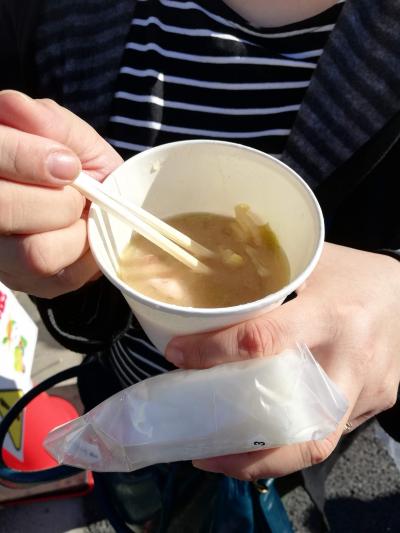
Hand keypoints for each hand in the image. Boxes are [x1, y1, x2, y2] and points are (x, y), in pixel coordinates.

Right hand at [0, 90, 122, 296]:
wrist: (99, 206)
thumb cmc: (79, 167)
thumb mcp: (71, 137)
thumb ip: (49, 123)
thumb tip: (17, 109)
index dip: (26, 158)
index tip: (68, 164)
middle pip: (3, 208)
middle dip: (57, 200)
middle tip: (76, 192)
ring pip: (34, 253)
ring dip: (74, 232)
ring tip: (79, 217)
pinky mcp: (22, 282)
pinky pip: (58, 277)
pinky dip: (83, 256)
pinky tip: (81, 236)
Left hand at [166, 243, 399, 479]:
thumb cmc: (354, 274)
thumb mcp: (312, 263)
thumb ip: (266, 280)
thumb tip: (208, 295)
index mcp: (331, 315)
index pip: (263, 341)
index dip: (213, 352)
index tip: (178, 356)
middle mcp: (350, 361)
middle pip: (299, 425)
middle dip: (245, 447)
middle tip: (200, 447)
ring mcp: (367, 391)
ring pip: (316, 442)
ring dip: (266, 459)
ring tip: (222, 457)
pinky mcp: (374, 405)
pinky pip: (329, 429)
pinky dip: (292, 438)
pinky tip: (264, 434)